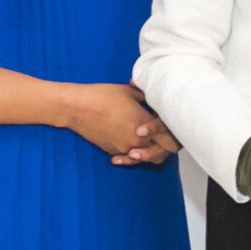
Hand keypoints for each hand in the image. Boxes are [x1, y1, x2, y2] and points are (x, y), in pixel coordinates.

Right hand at [59, 83, 180, 162]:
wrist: (77, 107)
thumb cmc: (102, 96)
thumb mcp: (130, 92)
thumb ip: (148, 99)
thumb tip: (157, 98)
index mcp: (145, 125)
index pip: (170, 136)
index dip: (173, 131)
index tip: (169, 122)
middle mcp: (137, 140)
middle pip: (162, 151)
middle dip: (166, 143)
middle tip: (166, 134)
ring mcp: (125, 148)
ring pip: (147, 157)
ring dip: (151, 150)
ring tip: (151, 140)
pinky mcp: (114, 151)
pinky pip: (130, 156)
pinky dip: (134, 152)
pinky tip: (134, 146)